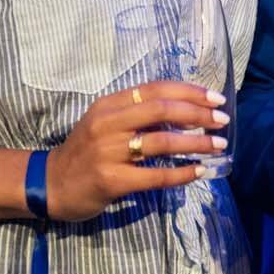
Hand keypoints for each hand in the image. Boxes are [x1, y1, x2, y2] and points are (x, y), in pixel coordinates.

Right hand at [45, 80, 227, 221]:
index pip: (156, 89)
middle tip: (222, 121)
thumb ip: (137, 113)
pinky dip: (182, 173)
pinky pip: (155, 175)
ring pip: (162, 141)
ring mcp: (108, 152)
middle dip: (198, 113)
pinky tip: (199, 171)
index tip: (216, 98)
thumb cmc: (87, 151)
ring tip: (219, 145)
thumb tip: (188, 109)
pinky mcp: (111, 180)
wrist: (51, 184)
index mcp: (109, 104)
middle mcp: (108, 124)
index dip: (190, 92)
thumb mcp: (106, 123)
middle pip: (162, 110)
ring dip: (196, 143)